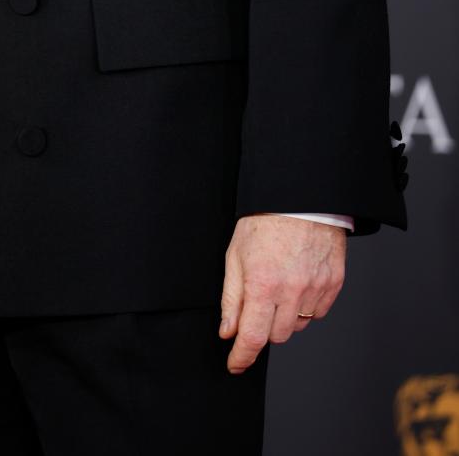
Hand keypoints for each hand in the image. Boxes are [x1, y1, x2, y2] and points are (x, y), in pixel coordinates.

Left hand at [218, 214, 346, 373]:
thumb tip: (228, 331)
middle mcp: (292, 291)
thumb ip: (231, 297)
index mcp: (263, 283)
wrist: (300, 196)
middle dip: (263, 327)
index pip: (252, 336)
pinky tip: (298, 282)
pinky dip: (306, 306)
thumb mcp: (236, 255)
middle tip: (258, 302)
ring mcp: (316, 288)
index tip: (235, 365)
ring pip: (298, 325)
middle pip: (276, 335)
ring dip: (285, 316)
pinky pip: (318, 312)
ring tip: (279, 285)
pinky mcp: (334, 284)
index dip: (242, 356)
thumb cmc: (264, 221)